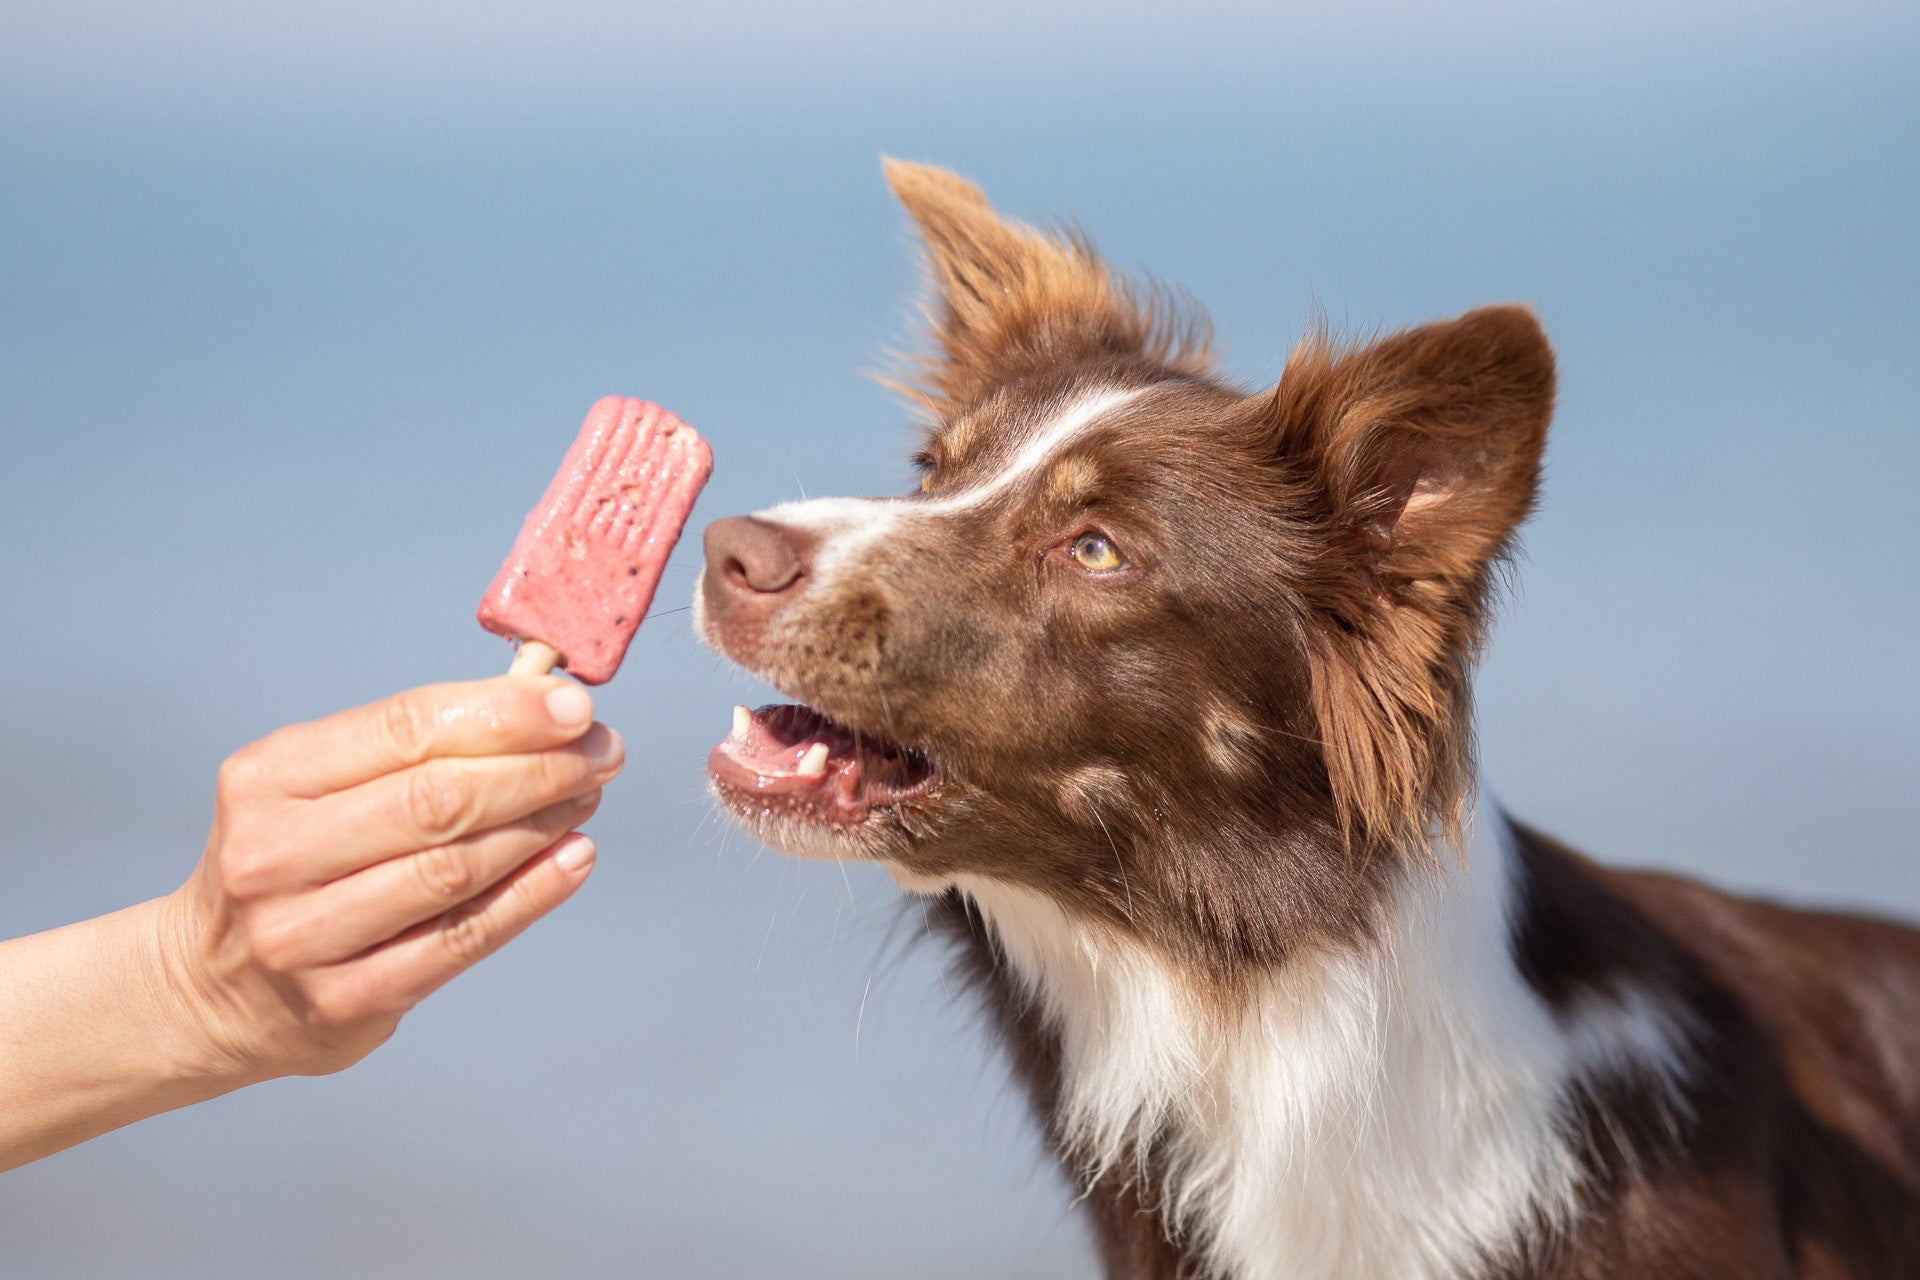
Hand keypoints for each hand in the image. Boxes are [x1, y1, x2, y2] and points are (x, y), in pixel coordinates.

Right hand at [160, 675, 621, 1083]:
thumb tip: (545, 706)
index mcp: (267, 777)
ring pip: (454, 869)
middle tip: (603, 752)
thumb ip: (415, 746)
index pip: (406, 728)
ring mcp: (303, 936)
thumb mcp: (317, 784)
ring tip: (588, 797)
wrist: (209, 986)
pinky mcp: (344, 1001)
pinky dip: (531, 894)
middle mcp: (275, 854)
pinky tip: (575, 858)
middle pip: (437, 799)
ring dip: (541, 826)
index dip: (504, 713)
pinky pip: (461, 938)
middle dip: (538, 769)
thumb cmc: (296, 859)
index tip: (576, 706)